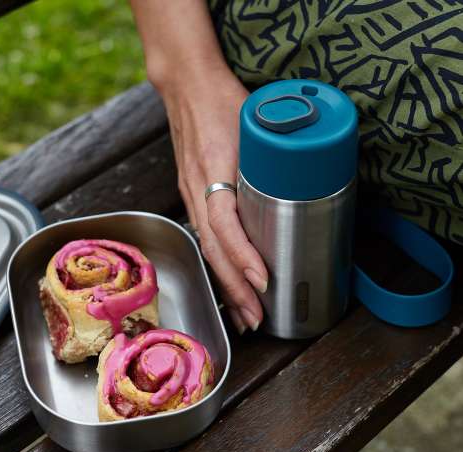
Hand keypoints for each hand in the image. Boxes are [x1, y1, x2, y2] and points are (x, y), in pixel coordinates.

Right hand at [157, 65, 267, 332]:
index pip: (224, 224)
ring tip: (244, 315)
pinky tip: (229, 283)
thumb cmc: (222, 101)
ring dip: (226, 285)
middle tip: (258, 317)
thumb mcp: (253, 122)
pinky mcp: (194, 197)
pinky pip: (205, 240)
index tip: (264, 280)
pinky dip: (219, 266)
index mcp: (212, 172)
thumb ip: (274, 154)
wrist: (186, 87)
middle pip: (214, 249)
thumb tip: (311, 180)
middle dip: (235, 287)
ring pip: (208, 250)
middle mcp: (197, 192)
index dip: (244, 254)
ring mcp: (192, 197)